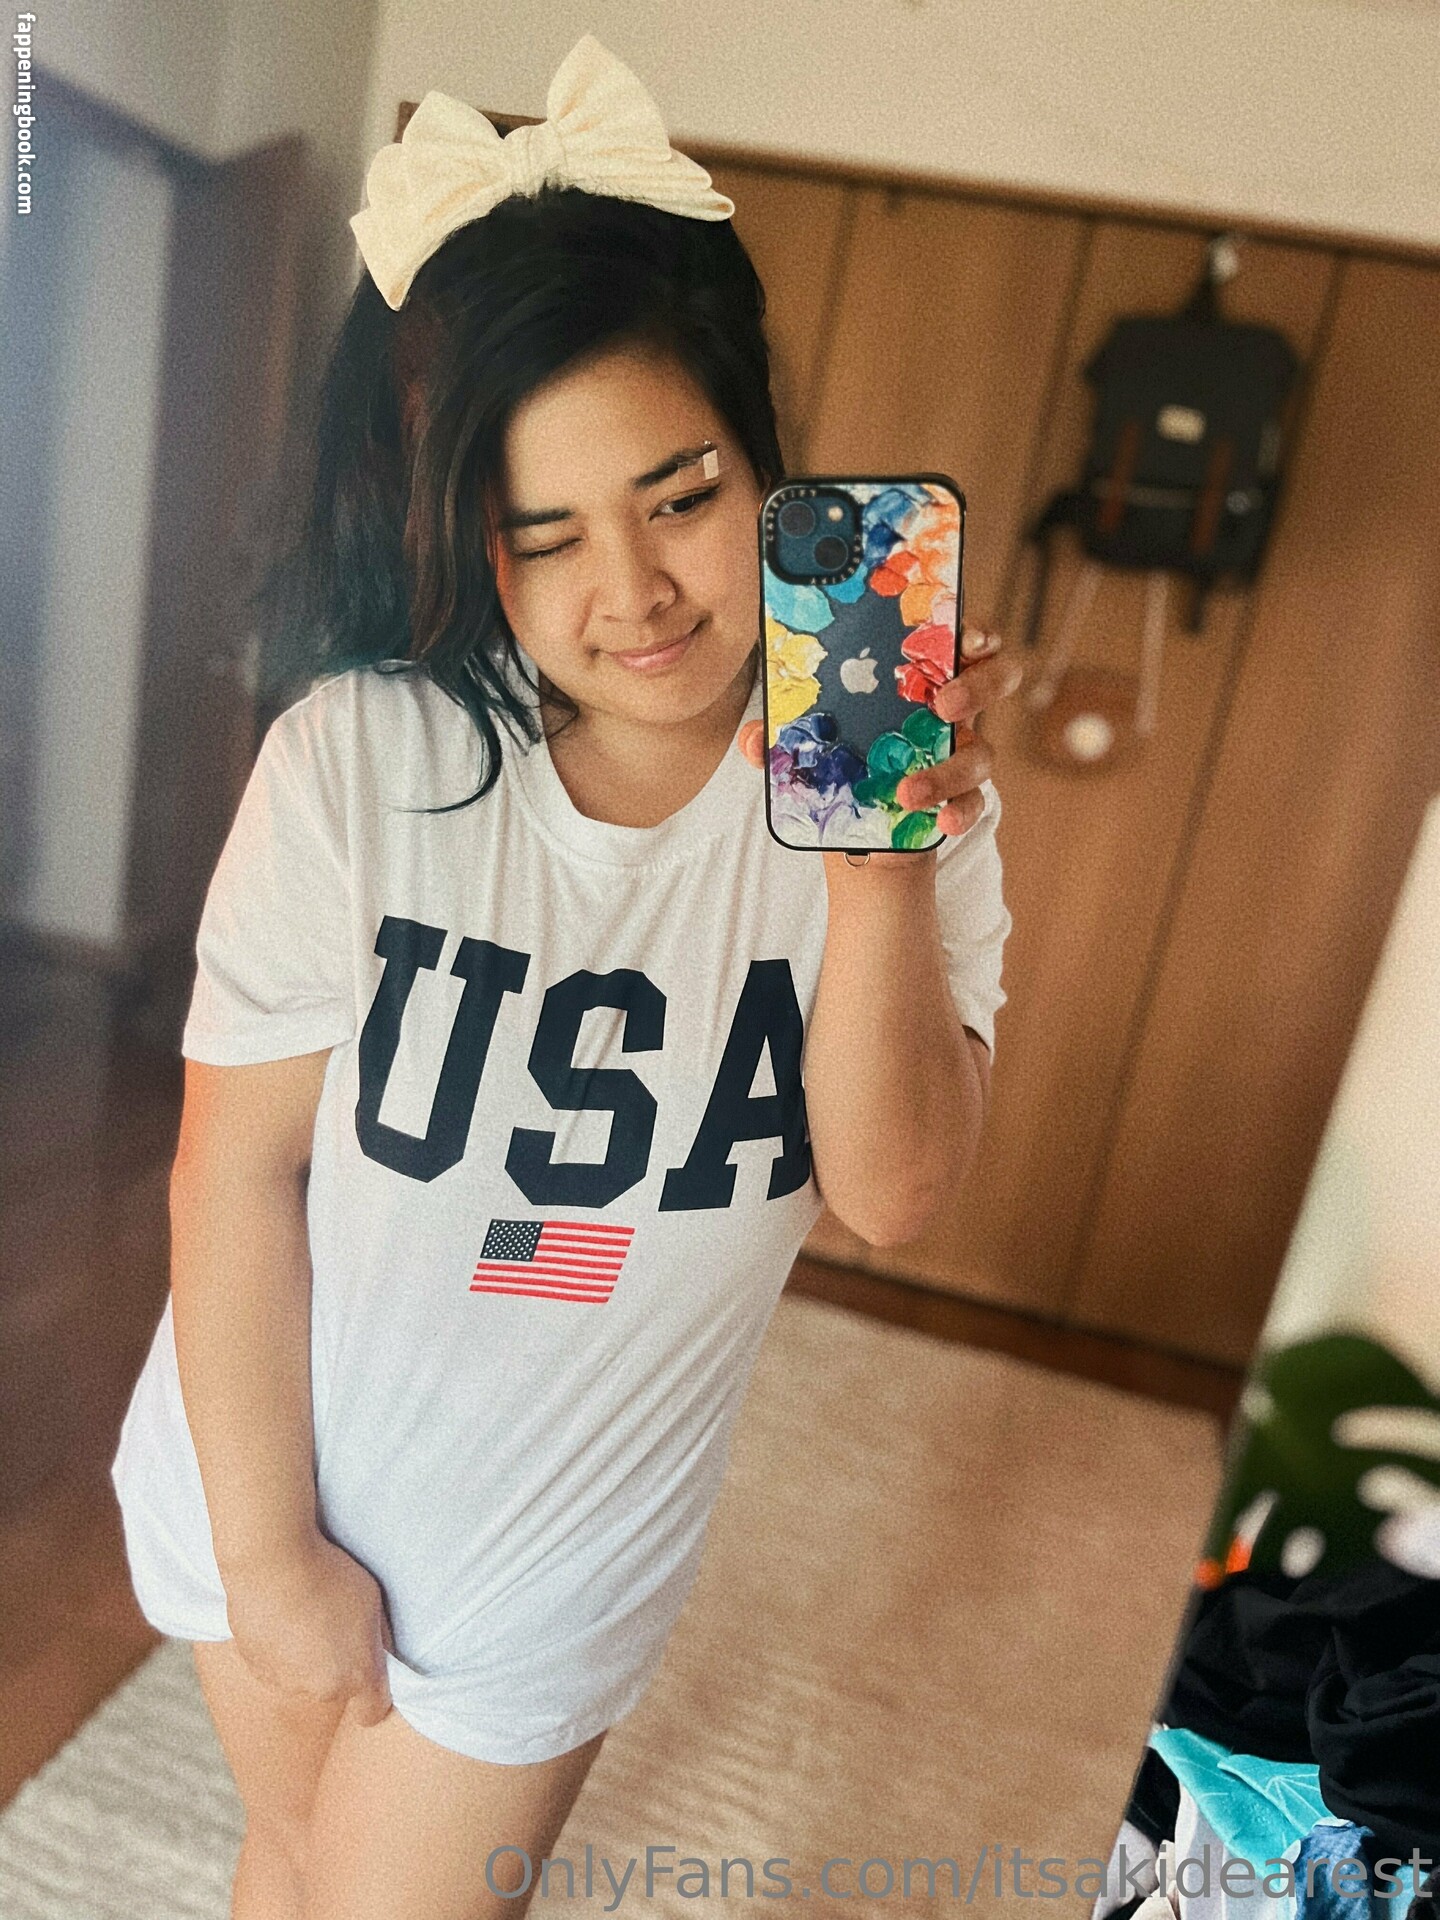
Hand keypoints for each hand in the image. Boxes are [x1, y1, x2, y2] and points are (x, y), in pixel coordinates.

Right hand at [220, 1531, 398, 1726]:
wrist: (273, 1564)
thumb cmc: (329, 1575)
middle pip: (334, 1689)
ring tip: (302, 1615)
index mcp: (356, 1675)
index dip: (373, 1697)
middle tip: (331, 1624)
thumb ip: (380, 1636)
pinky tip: (278, 1615)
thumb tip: (383, 1651)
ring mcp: (285, 1683)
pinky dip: (277, 1648)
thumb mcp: (373, 1599)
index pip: (372, 1712)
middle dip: (335, 1666)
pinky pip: (273, 1665)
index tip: (370, 1676)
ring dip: (303, 1658)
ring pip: (301, 1678)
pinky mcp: (256, 1669)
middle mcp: (320, 1690)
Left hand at [737, 624, 1023, 847]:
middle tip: (942, 704)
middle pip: (997, 678)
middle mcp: (951, 708)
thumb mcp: (809, 742)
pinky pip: (975, 802)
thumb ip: (784, 736)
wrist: (856, 827)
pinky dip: (960, 811)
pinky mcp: (961, 797)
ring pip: (984, 751)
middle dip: (979, 686)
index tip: (962, 638)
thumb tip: (753, 737)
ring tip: (908, 791)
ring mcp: (961, 752)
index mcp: (920, 675)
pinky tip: (941, 821)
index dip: (973, 631)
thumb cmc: (840, 760)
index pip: (961, 638)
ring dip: (950, 769)